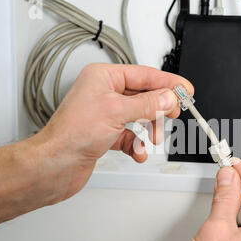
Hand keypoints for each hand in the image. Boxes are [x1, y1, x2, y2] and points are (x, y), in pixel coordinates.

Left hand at [28, 64, 192, 202]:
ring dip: (149, 129)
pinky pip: (130, 136)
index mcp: (103, 77)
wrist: (56, 165)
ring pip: (139, 117)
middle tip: (173, 113)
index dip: (167, 82)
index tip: (185, 89)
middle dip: (159, 109)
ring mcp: (105, 114)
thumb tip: (168, 97)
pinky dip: (136, 145)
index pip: (144, 75)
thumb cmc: (72, 134)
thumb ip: (148, 104)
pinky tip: (137, 152)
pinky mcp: (105, 134)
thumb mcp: (118, 112)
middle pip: (144, 96)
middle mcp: (104, 93)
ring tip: (153, 138)